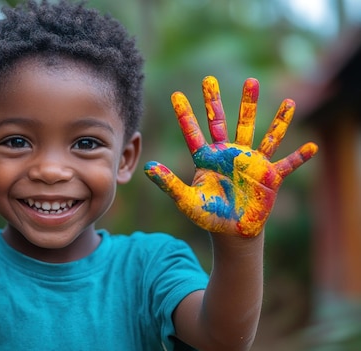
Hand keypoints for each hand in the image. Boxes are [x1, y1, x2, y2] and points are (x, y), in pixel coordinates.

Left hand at [144, 76, 316, 236]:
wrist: (231, 232)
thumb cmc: (208, 215)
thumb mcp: (185, 200)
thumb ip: (168, 183)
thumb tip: (147, 168)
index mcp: (208, 159)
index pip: (194, 132)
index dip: (185, 114)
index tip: (176, 94)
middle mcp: (229, 154)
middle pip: (224, 122)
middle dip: (219, 101)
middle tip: (211, 79)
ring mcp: (251, 163)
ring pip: (262, 134)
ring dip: (275, 118)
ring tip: (286, 98)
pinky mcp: (269, 177)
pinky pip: (287, 165)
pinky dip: (299, 158)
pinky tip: (312, 148)